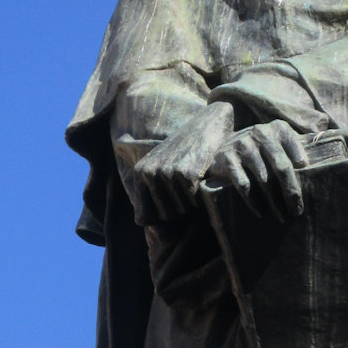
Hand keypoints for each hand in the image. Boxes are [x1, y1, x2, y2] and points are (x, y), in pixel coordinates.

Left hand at [134, 102, 234, 219]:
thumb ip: (151, 190)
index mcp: (140, 173)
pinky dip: (202, 197)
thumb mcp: (161, 164)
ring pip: (182, 210)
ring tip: (196, 182)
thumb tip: (143, 223)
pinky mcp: (188, 175)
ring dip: (192, 203)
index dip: (159, 218)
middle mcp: (150, 174)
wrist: (207, 124)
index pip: (143, 218)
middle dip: (178, 210)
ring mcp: (168, 174)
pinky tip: (203, 179)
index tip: (171, 208)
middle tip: (187, 190)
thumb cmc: (185, 149)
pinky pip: (195, 201)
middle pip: (166, 216)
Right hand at [206, 120, 308, 216]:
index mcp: (278, 128)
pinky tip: (260, 212)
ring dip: (273, 202)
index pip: (294, 147)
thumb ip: (309, 142)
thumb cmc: (262, 148)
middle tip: (296, 211)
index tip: (308, 181)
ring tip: (281, 216)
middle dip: (290, 192)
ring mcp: (243, 146)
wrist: (224, 148)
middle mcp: (261, 133)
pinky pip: (243, 184)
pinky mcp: (228, 159)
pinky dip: (253, 201)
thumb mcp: (282, 140)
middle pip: (281, 167)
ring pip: (263, 179)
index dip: (301, 163)